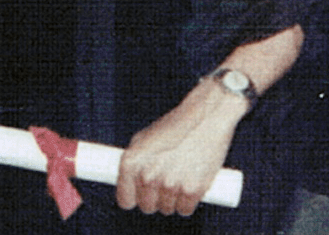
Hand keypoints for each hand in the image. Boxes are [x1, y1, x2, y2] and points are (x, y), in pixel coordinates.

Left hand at [116, 78, 245, 216]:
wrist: (203, 119)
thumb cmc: (173, 127)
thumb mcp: (145, 138)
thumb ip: (136, 160)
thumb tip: (127, 182)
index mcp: (131, 162)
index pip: (125, 200)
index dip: (132, 199)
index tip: (138, 196)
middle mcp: (147, 175)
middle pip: (146, 207)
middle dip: (153, 200)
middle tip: (162, 185)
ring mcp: (169, 185)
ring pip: (167, 209)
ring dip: (172, 201)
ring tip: (178, 178)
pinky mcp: (191, 191)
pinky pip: (185, 210)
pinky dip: (187, 203)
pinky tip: (189, 188)